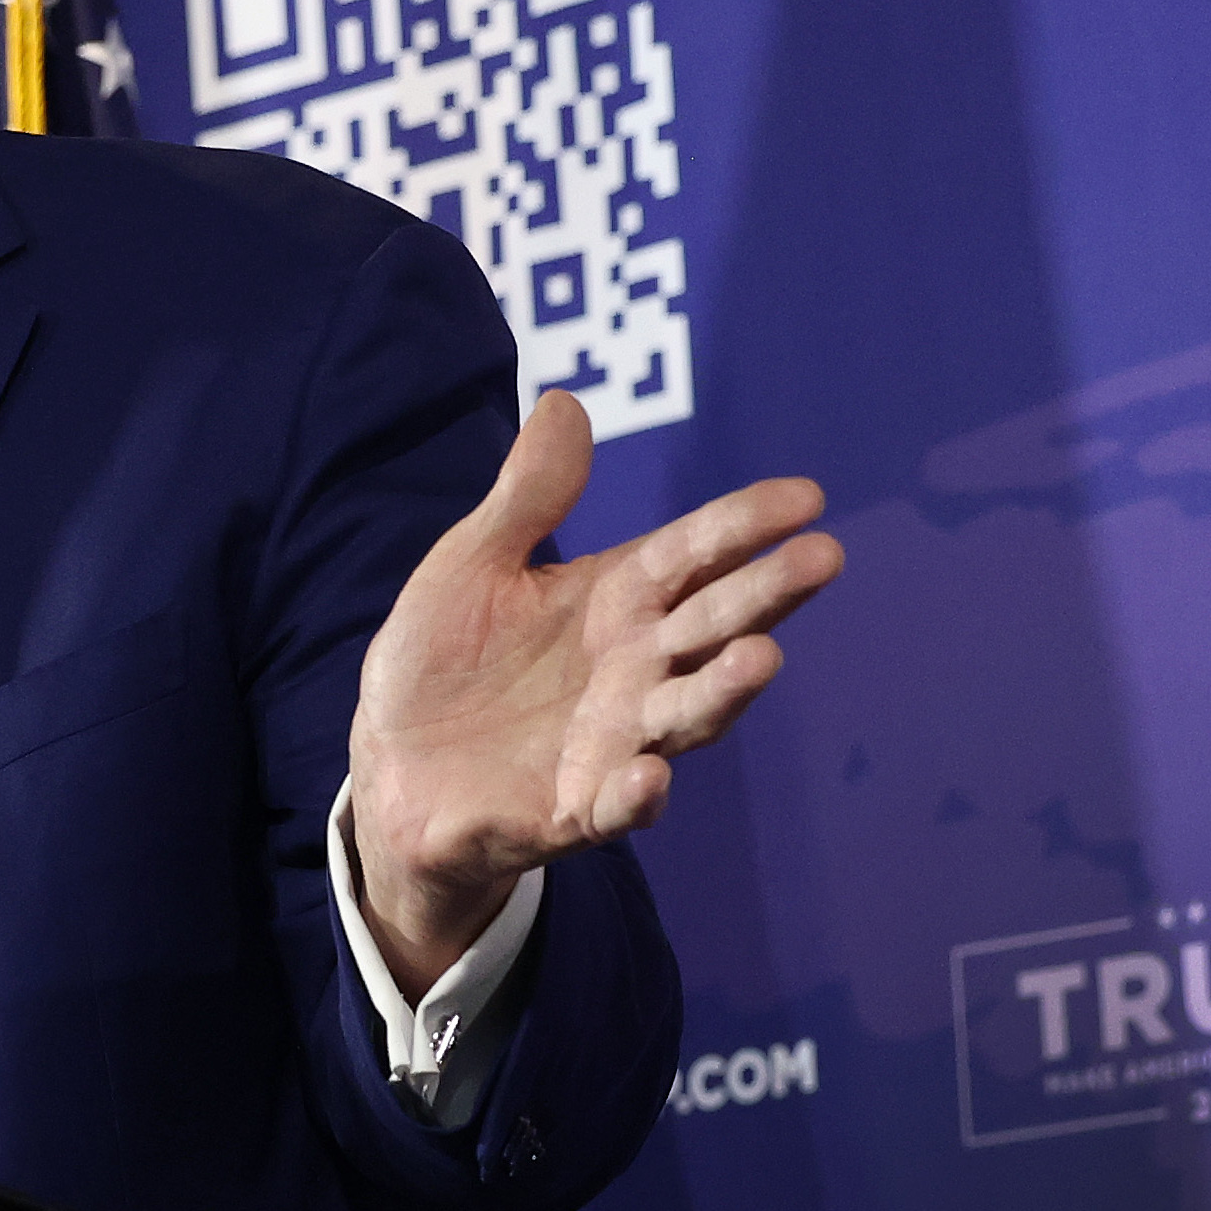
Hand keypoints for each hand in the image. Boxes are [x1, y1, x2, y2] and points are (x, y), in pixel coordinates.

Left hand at [347, 392, 840, 996]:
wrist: (387, 768)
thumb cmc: (443, 660)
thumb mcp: (473, 563)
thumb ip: (528, 497)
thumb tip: (564, 401)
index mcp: (617, 600)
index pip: (695, 552)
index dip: (746, 524)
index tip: (808, 495)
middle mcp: (635, 669)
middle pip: (713, 624)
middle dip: (768, 593)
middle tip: (823, 557)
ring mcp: (614, 742)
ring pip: (687, 713)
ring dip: (724, 689)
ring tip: (762, 656)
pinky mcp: (574, 808)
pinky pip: (614, 806)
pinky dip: (636, 796)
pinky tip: (649, 777)